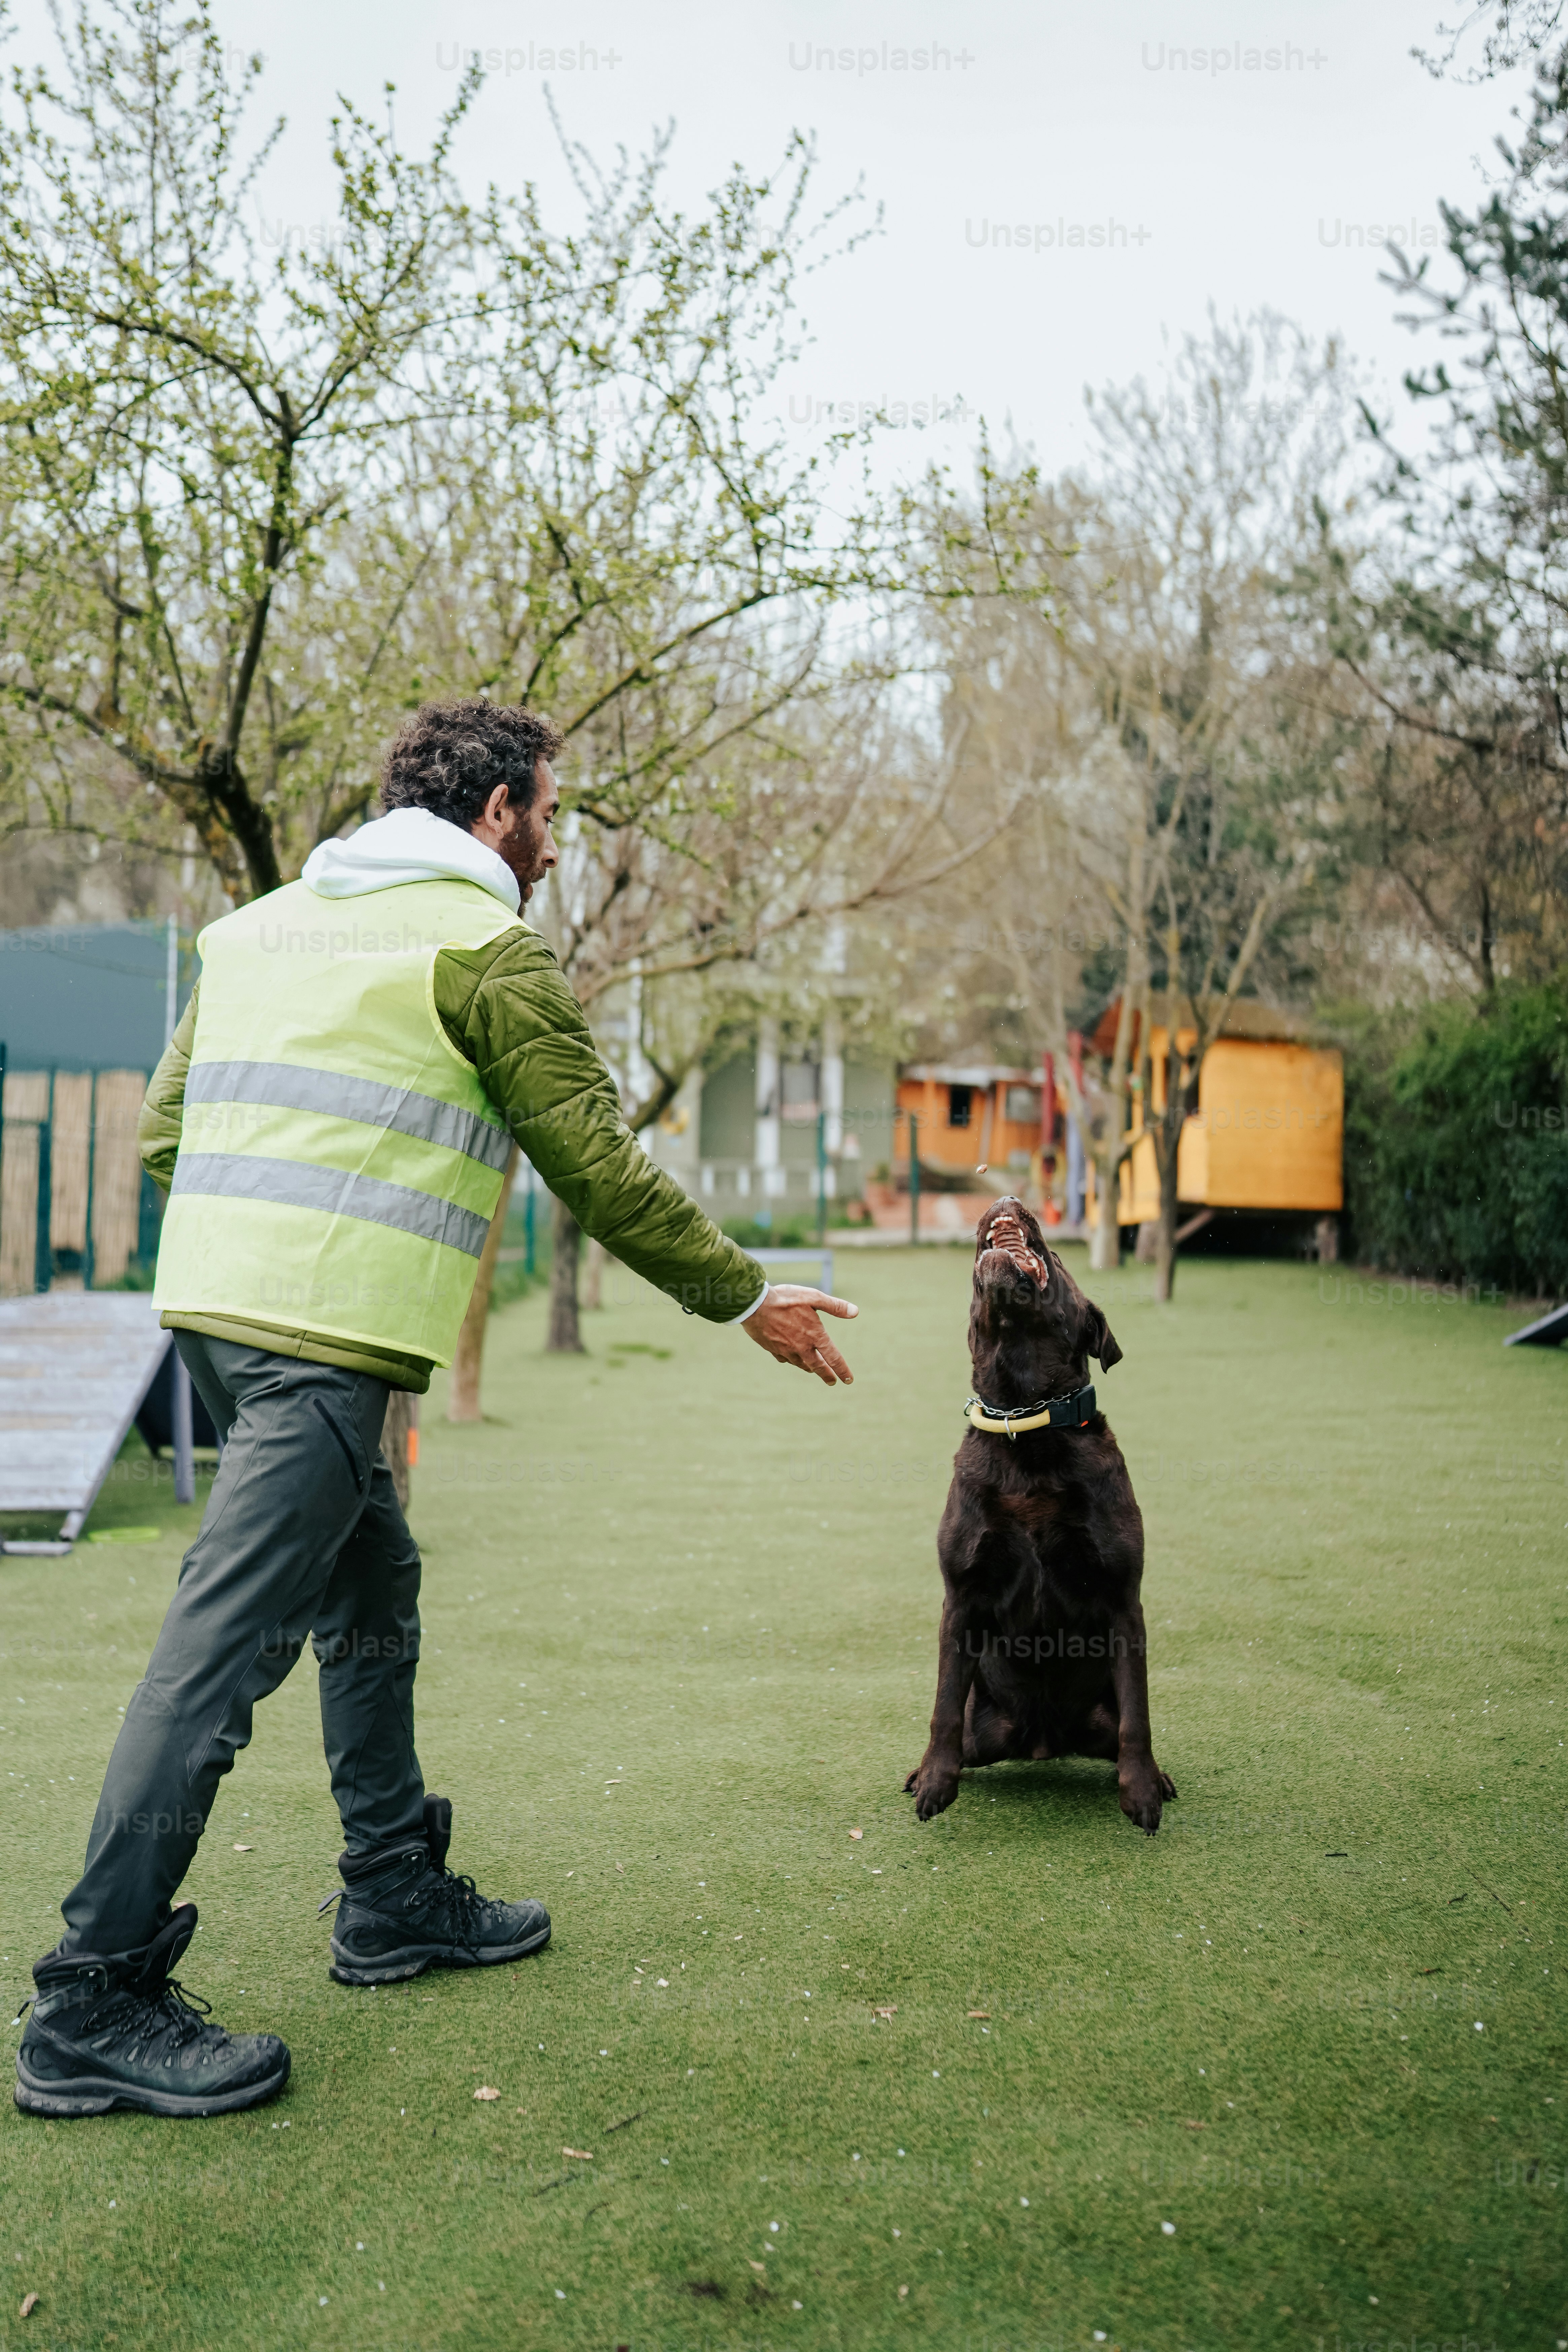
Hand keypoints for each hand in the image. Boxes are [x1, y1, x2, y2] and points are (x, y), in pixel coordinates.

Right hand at [742, 1284, 857, 1385]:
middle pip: (817, 1367)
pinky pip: (785, 1358)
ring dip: (810, 1368)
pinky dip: (791, 1360)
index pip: (833, 1357)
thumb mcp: (813, 1297)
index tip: (848, 1380)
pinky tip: (791, 1357)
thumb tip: (855, 1311)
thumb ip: (834, 1306)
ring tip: (814, 1370)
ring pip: (801, 1364)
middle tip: (832, 1381)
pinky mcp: (773, 1349)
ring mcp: (786, 1350)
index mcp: (814, 1335)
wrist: (754, 1305)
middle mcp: (801, 1347)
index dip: (842, 1370)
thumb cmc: (785, 1299)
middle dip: (826, 1375)